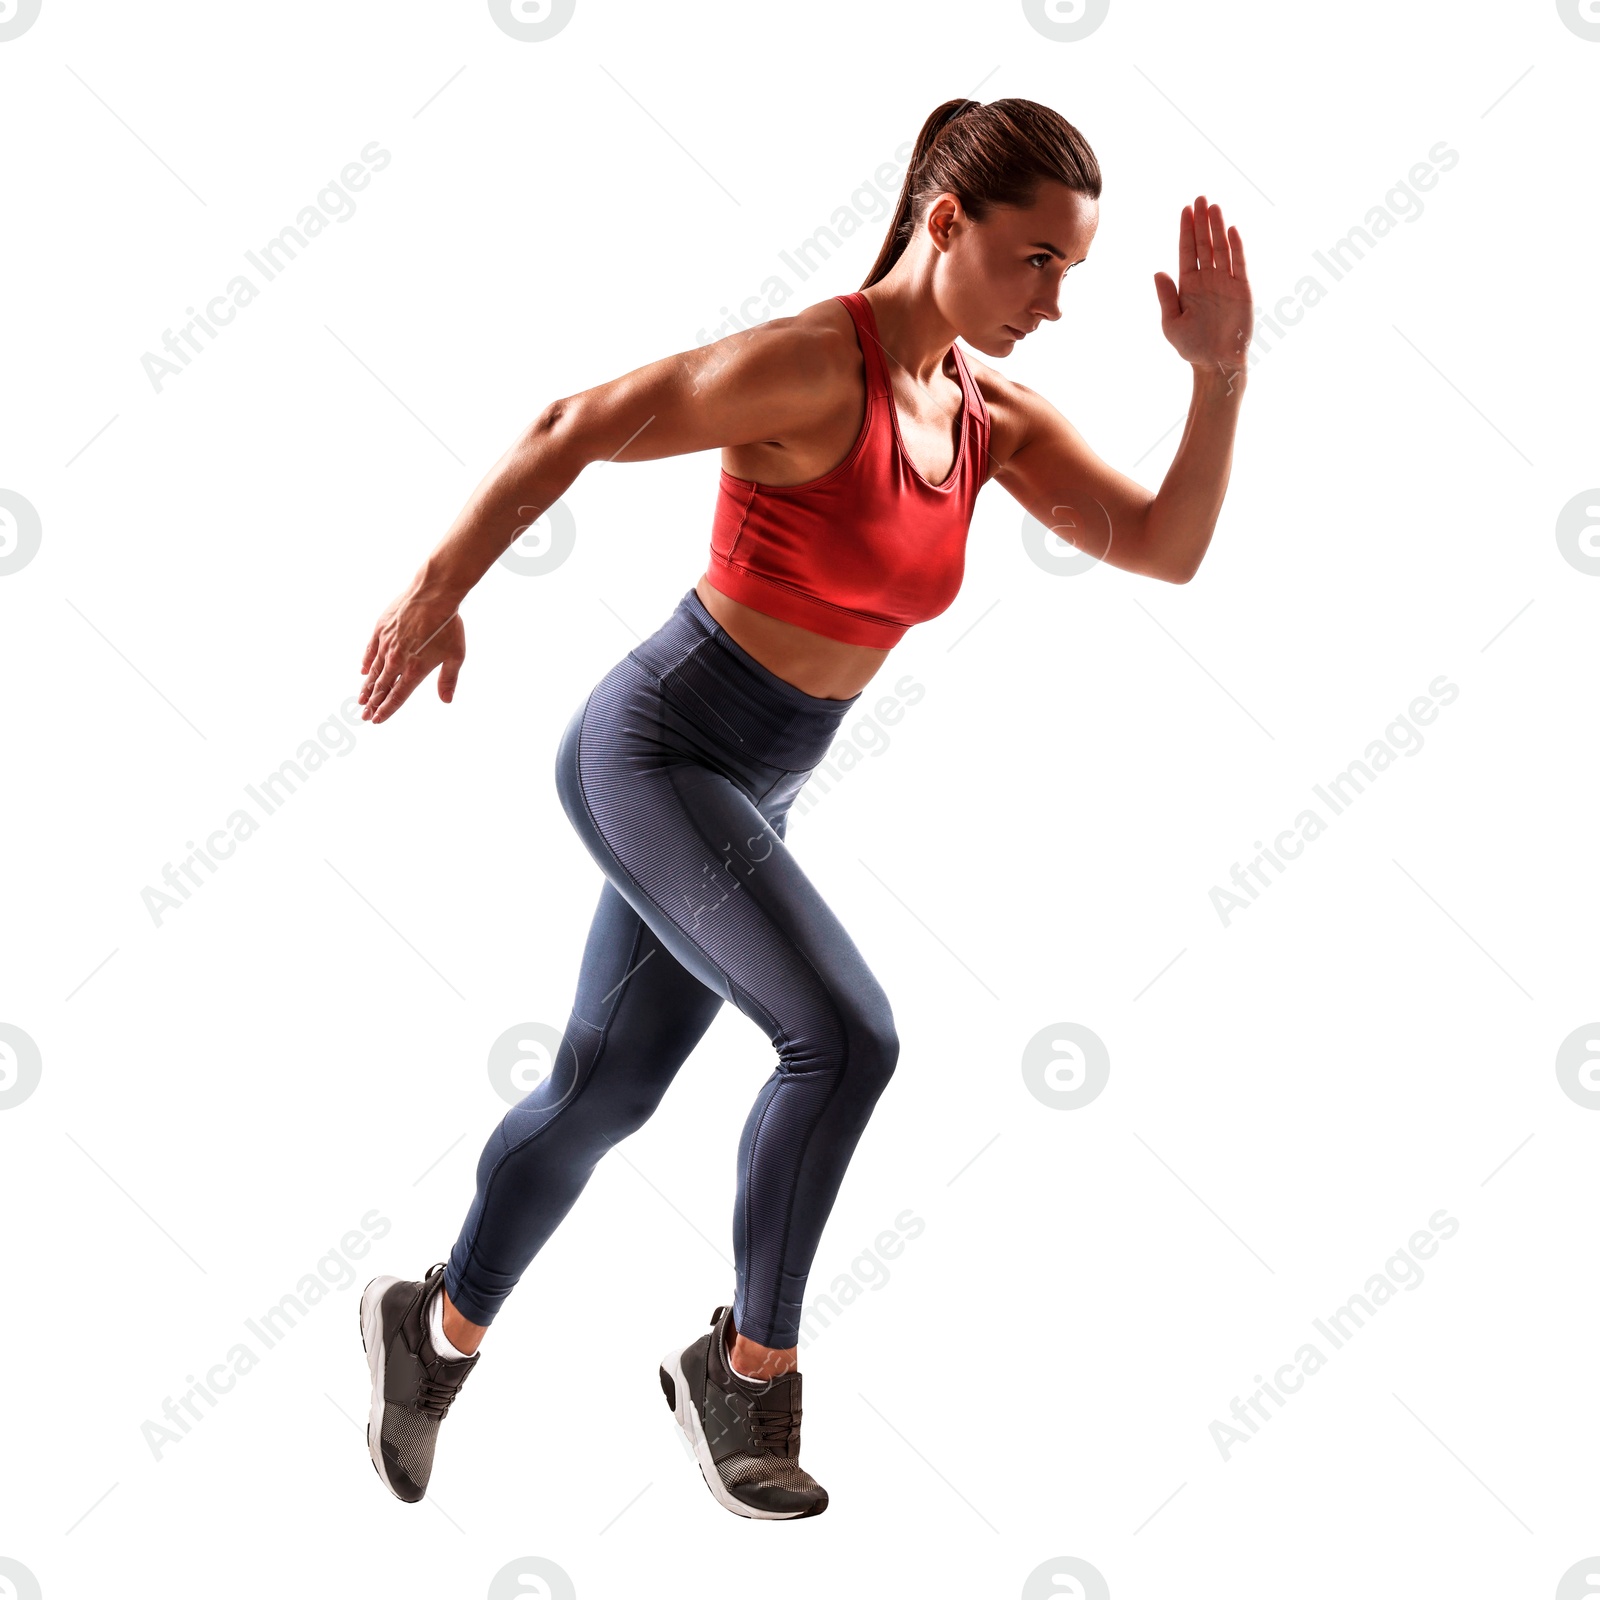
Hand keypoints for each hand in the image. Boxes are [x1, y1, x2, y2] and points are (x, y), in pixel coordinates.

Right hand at [358, 582, 464, 723]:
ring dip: (367, 687)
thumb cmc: (448, 626)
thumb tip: (446, 700)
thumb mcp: (455, 656)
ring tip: (360, 700)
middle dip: (373, 704)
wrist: (433, 596)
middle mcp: (397, 660)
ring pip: (373, 671)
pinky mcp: (380, 629)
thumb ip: (448, 680)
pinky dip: (366, 661)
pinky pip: (370, 650)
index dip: (387, 709)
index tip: (377, 720)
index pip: (397, 696)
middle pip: (382, 687)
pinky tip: (363, 671)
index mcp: (415, 670)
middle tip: (364, 715)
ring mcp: (386, 644)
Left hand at [1154, 194, 1252, 379]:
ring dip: (1217, 228)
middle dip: (1201, 222)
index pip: (1187, 251)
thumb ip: (1166, 297)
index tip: (1185, 210)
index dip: (1186, 230)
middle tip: (1200, 198)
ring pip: (1221, 249)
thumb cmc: (1192, 347)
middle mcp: (1207, 279)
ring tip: (1213, 207)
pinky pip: (1238, 264)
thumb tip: (1158, 271)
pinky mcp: (1242, 289)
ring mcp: (1225, 282)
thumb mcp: (1171, 323)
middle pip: (1204, 244)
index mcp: (1188, 285)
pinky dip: (1236, 247)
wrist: (1215, 363)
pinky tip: (1231, 230)